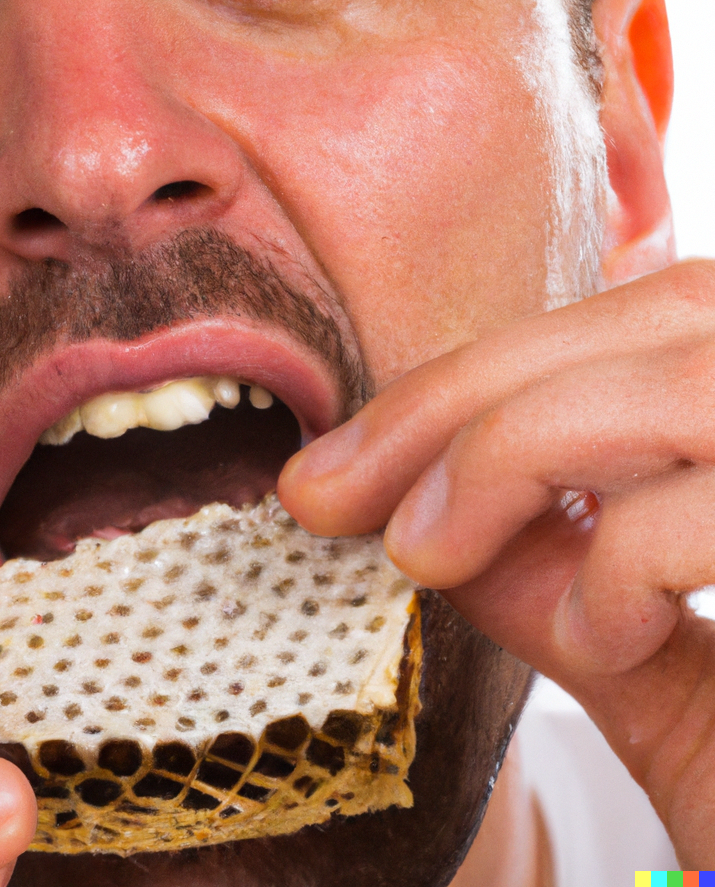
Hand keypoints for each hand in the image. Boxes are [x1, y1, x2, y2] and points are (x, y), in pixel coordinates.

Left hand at [279, 259, 714, 868]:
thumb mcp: (690, 695)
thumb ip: (579, 588)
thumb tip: (442, 523)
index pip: (651, 325)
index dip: (483, 376)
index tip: (348, 458)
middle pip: (668, 313)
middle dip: (467, 395)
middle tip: (330, 489)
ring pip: (690, 367)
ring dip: (516, 445)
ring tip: (426, 554)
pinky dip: (628, 545)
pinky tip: (596, 631)